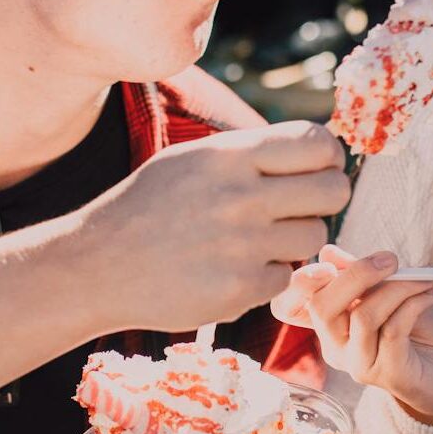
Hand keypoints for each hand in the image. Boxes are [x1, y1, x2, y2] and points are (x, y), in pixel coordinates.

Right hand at [85, 121, 349, 332]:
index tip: (321, 168)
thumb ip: (252, 153)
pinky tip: (234, 269)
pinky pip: (285, 277)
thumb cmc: (151, 205)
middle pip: (333, 191)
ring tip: (257, 239)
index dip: (330, 157)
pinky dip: (267, 276)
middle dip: (325, 199)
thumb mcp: (194, 159)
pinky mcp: (238, 289)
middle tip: (301, 207)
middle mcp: (241, 196)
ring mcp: (242, 245)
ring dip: (295, 240)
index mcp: (230, 155)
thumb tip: (320, 149)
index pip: (318, 144)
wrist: (99, 264)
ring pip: (314, 236)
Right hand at [271, 244, 432, 425]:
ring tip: (424, 280)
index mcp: (327, 322)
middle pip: (322, 308)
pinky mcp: (389, 375)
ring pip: (363, 316)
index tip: (328, 265)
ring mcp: (359, 364)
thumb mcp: (386, 290)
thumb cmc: (418, 326)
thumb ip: (357, 273)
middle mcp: (334, 346)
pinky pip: (394, 330)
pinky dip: (414, 303)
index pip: (287, 307)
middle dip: (356, 275)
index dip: (297, 285)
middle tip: (391, 260)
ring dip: (397, 288)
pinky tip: (430, 295)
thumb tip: (327, 251)